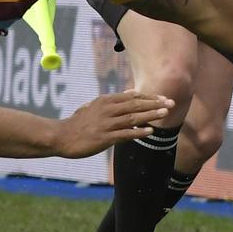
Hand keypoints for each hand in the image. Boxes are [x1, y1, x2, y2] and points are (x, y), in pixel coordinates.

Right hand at [52, 92, 172, 157]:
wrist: (61, 136)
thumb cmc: (79, 123)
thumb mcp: (94, 106)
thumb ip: (112, 101)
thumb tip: (131, 93)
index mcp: (106, 101)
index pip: (132, 97)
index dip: (149, 97)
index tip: (163, 98)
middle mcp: (107, 110)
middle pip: (135, 105)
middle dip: (155, 104)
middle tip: (171, 104)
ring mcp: (106, 124)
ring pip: (133, 118)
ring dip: (150, 115)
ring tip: (165, 114)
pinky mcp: (104, 138)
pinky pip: (125, 134)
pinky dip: (138, 132)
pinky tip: (150, 131)